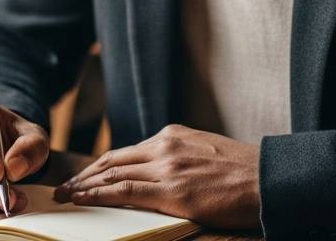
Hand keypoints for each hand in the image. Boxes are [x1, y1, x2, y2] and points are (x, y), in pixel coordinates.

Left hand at [54, 124, 260, 228]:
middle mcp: (165, 146)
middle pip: (112, 160)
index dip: (99, 166)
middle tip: (63, 187)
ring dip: (85, 186)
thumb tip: (159, 175)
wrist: (271, 179)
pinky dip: (99, 195)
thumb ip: (179, 158)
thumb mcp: (206, 153)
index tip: (82, 177)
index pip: (126, 152)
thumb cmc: (245, 174)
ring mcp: (167, 167)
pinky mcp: (173, 190)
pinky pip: (126, 191)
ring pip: (113, 175)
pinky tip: (84, 199)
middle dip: (84, 175)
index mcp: (172, 135)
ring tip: (66, 196)